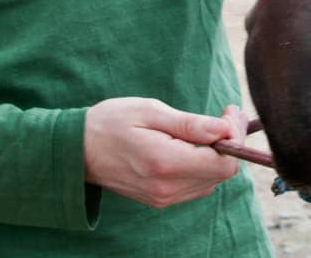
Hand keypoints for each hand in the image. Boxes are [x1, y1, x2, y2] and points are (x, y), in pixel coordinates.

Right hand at [83, 97, 249, 207]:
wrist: (76, 150)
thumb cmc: (111, 122)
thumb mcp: (150, 112)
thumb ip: (190, 124)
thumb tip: (225, 129)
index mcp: (166, 163)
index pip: (223, 162)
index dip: (234, 136)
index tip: (228, 111)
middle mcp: (167, 188)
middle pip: (222, 173)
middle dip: (229, 142)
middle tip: (225, 114)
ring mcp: (163, 198)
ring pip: (211, 181)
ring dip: (217, 154)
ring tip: (211, 125)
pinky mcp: (159, 199)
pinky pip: (196, 186)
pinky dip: (203, 165)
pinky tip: (195, 144)